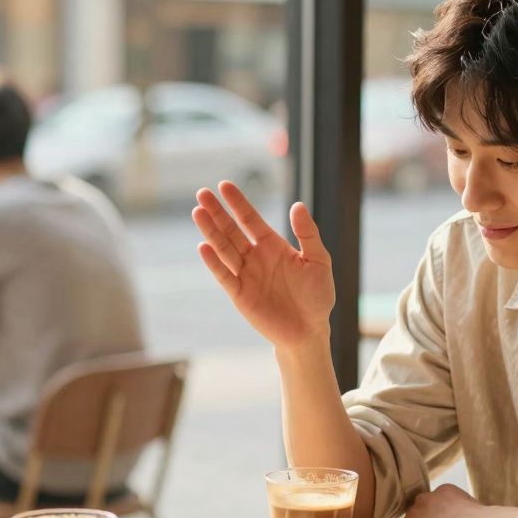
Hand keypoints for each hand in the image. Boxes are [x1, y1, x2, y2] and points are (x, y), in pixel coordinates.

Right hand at [192, 181, 334, 348]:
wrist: (309, 331)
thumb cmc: (317, 296)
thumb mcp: (319, 260)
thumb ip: (307, 233)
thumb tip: (297, 205)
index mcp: (272, 245)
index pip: (250, 219)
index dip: (238, 203)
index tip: (224, 185)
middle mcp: (255, 257)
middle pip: (231, 230)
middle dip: (217, 212)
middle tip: (202, 193)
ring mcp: (245, 275)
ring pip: (224, 249)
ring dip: (211, 232)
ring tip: (198, 213)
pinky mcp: (240, 295)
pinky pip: (224, 276)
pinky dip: (214, 262)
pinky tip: (204, 247)